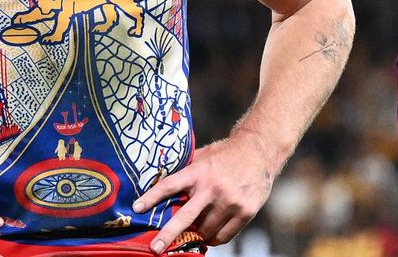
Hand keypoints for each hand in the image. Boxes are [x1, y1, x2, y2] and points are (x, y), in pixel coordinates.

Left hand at [132, 135, 274, 252]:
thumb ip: (188, 170)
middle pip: (186, 217)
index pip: (171, 185)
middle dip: (168, 235)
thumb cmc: (228, 153)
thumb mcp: (205, 156)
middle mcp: (213, 187)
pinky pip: (224, 236)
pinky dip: (214, 238)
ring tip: (198, 230)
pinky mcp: (245, 211)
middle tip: (155, 248)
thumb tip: (163, 181)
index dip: (152, 197)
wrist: (260, 150)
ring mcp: (230, 201)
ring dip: (198, 234)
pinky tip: (211, 233)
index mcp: (200, 171)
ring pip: (206, 231)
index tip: (136, 208)